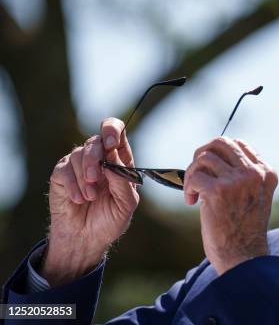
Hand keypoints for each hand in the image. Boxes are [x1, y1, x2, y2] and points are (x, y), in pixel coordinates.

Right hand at [42, 117, 139, 285]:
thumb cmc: (110, 220)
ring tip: (90, 198)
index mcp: (119, 160)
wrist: (86, 239)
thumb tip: (113, 156)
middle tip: (95, 180)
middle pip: (96, 141)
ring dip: (84, 178)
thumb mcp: (125, 204)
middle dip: (95, 159)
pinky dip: (72, 186)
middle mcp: (99, 158)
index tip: (110, 144)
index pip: (117, 131)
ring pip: (79, 154)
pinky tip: (78, 200)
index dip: (112, 130)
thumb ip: (123, 180)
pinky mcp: (61, 174)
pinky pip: (64, 169)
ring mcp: (79, 165)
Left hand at [184, 137, 277, 274]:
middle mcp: (254, 173)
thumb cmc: (244, 230)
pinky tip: (191, 201)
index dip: (219, 153)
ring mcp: (237, 180)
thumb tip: (213, 157)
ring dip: (192, 173)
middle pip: (221, 142)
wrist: (244, 257)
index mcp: (266, 172)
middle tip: (196, 173)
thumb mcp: (255, 196)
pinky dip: (188, 187)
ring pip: (205, 157)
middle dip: (202, 154)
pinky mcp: (219, 191)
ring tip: (193, 191)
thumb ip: (244, 175)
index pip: (240, 144)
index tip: (210, 170)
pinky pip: (195, 176)